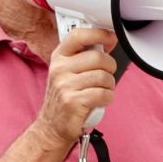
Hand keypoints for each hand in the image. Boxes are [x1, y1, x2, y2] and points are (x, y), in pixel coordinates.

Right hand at [35, 25, 117, 145]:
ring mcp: (65, 85)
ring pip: (104, 77)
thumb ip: (84, 57)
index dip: (99, 34)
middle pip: (98, 57)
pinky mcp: (73, 102)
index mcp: (59, 58)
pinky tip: (100, 101)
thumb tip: (107, 41)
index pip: (79, 36)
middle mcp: (59, 69)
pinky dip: (107, 98)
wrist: (52, 127)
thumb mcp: (68, 72)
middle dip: (110, 67)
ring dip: (109, 85)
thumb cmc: (65, 98)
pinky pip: (103, 94)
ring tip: (101, 90)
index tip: (111, 38)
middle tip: (106, 76)